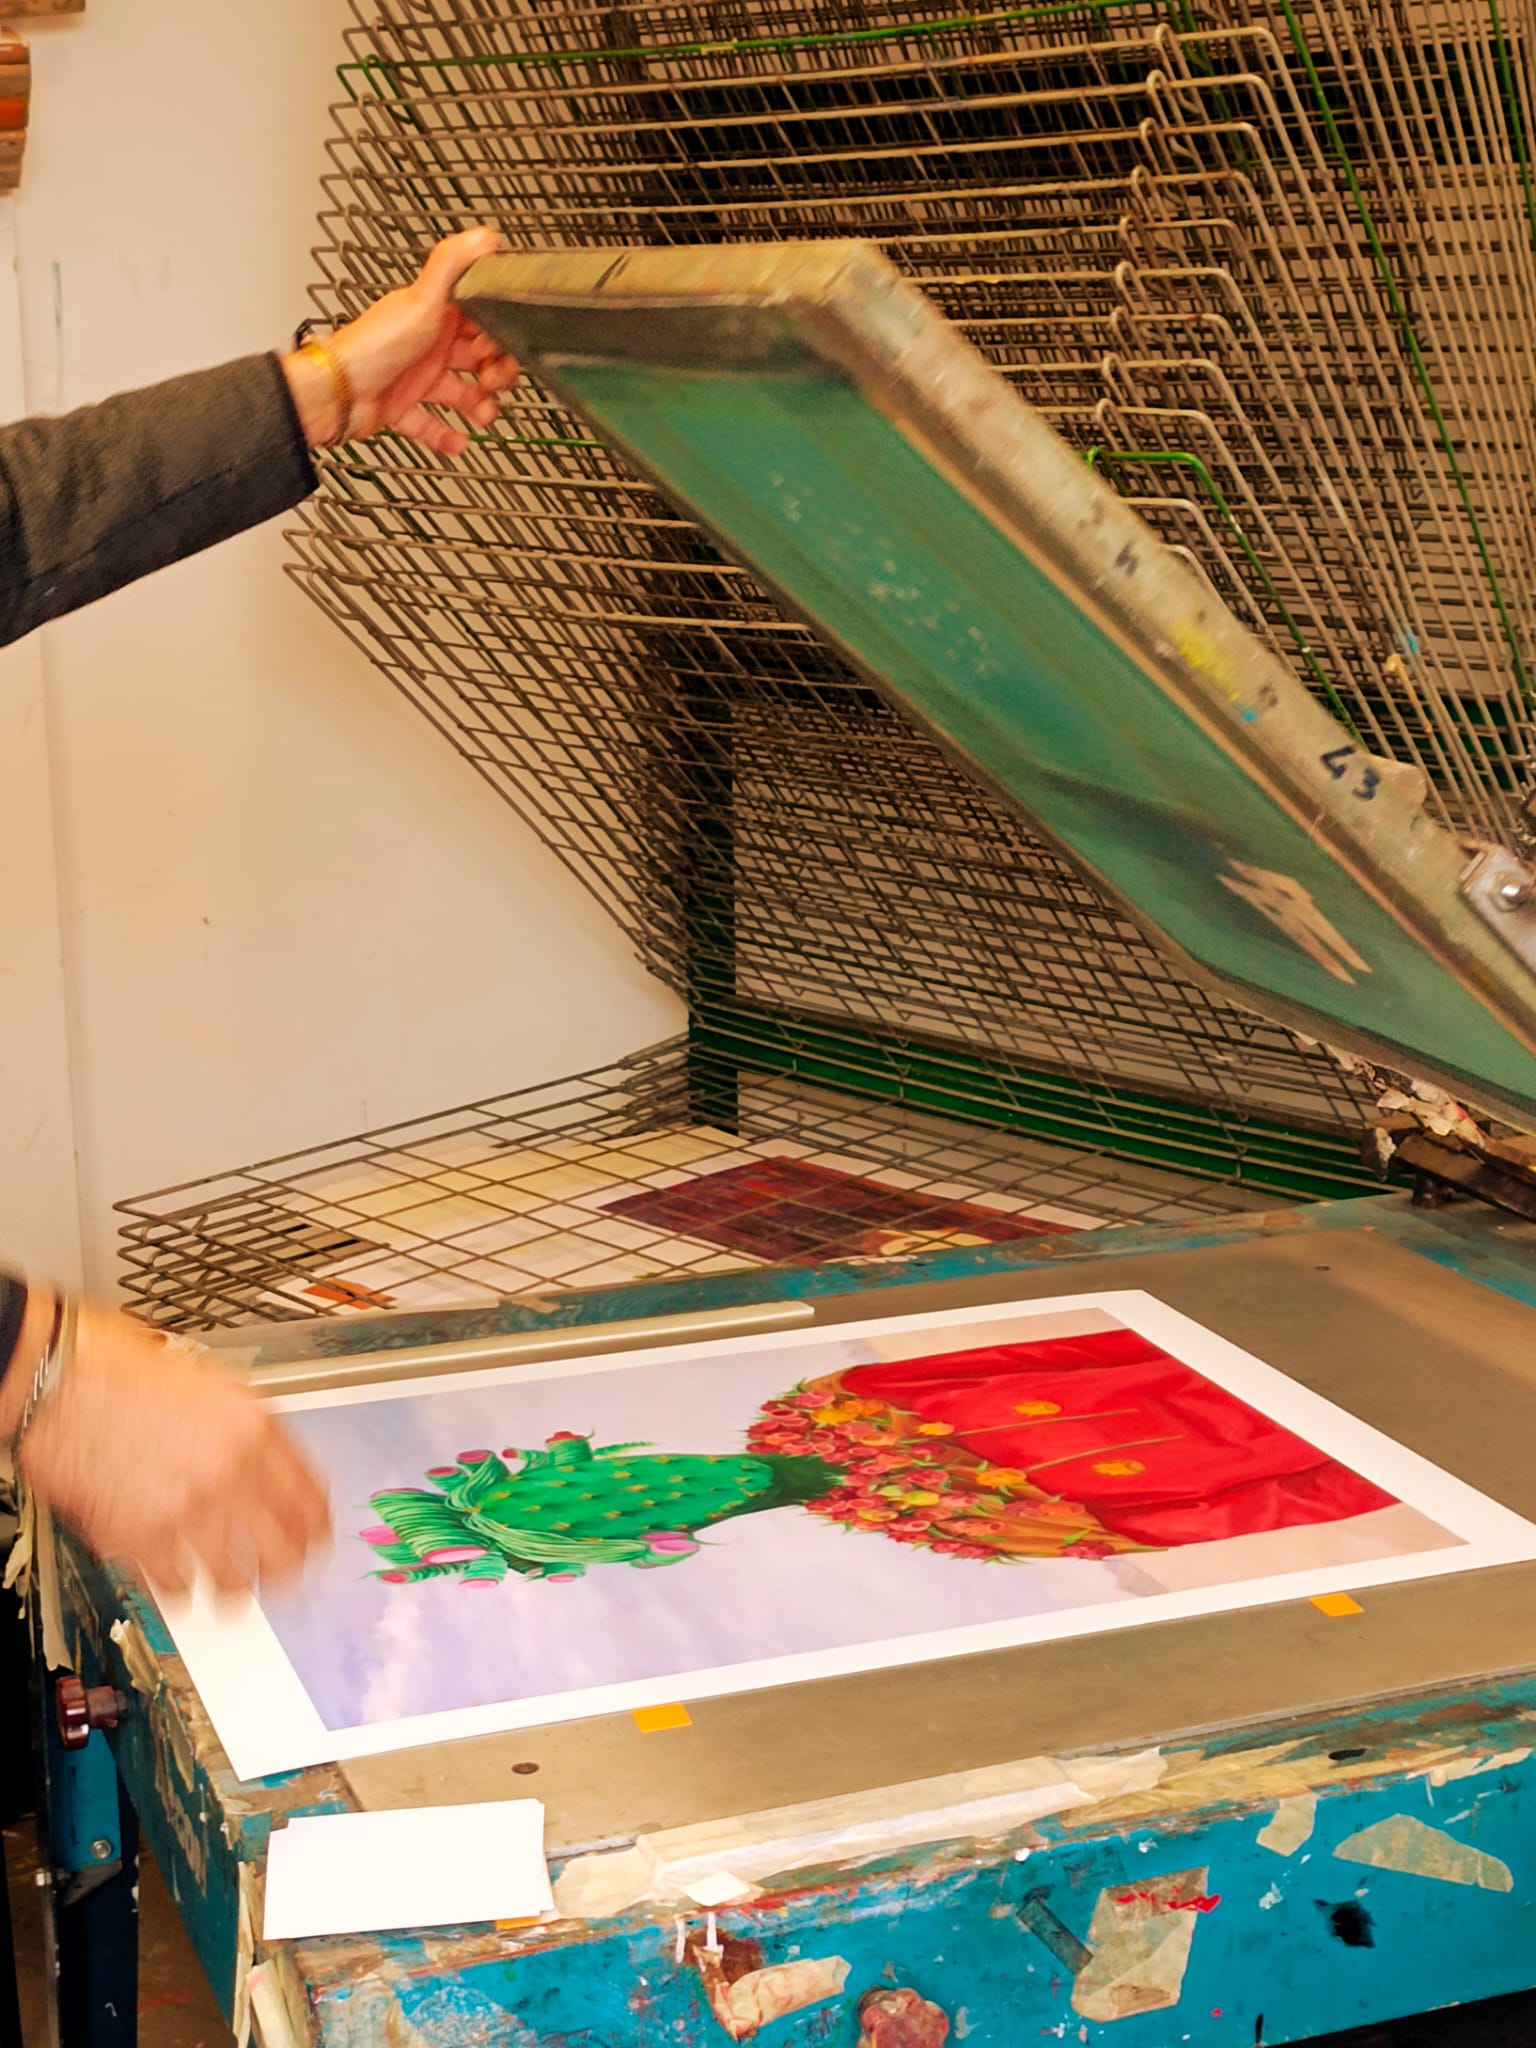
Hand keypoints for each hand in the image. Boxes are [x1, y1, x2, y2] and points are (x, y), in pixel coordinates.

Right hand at [7, 1294, 330, 1596]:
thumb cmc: (121, 1369)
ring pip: (232, 1580)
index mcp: (254, 1426)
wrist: (58, 1376)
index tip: (314, 1542)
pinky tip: (171, 1571)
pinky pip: (174, 1587)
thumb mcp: (212, 1384)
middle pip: (285, 1551)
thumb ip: (248, 1432)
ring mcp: (185, 1508)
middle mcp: (229, 1469)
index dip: (317, 1529)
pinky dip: (175, 1586)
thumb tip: (270, 1471)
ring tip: (223, 1583)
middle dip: (284, 1571)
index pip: (312, 1499)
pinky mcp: (136, 1537)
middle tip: (276, 1577)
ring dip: (229, 1586)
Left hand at [283, 225, 517, 454]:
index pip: (477, 322)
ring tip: (483, 417)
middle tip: (495, 385)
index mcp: (431, 316)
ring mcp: (413, 377)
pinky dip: (446, 436)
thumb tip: (484, 237)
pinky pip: (430, 424)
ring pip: (458, 394)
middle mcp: (424, 345)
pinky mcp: (400, 408)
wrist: (336, 392)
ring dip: (478, 407)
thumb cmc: (372, 346)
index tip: (502, 349)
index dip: (496, 337)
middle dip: (493, 375)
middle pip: (473, 360)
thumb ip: (452, 264)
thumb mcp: (420, 300)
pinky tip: (460, 441)